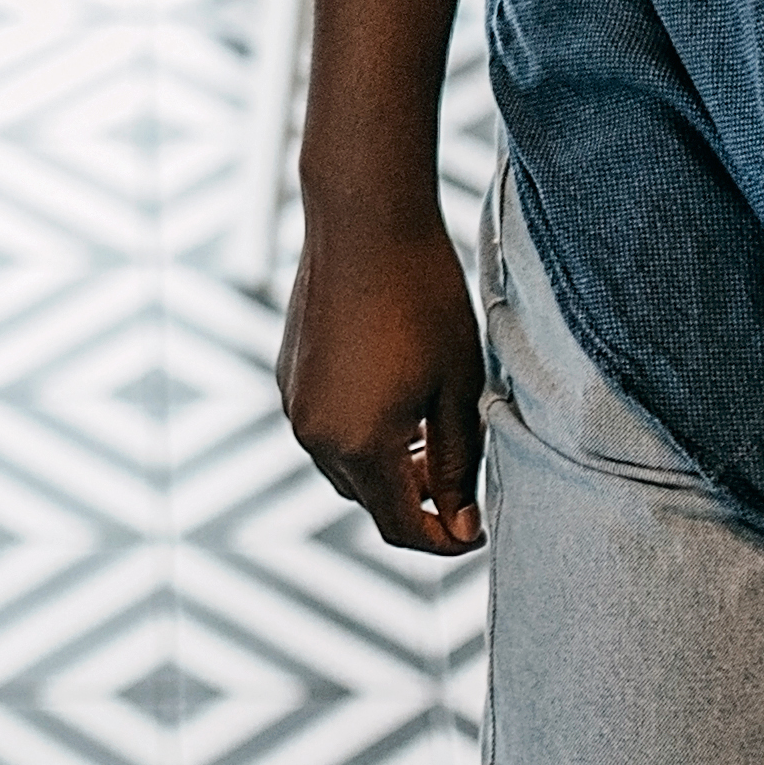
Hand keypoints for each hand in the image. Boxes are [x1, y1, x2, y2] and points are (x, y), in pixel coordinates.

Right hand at [275, 192, 488, 555]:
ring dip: (386, 469)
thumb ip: (460, 464)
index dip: (442, 540)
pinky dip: (359, 435)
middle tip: (461, 477)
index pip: (402, 528)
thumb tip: (461, 523)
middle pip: (370, 502)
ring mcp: (295, 406)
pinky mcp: (288, 378)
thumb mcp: (458, 388)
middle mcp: (317, 436)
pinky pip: (325, 430)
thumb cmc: (424, 300)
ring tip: (430, 437)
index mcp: (362, 446)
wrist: (365, 224)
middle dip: (416, 502)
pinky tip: (395, 400)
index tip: (475, 532)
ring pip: (345, 467)